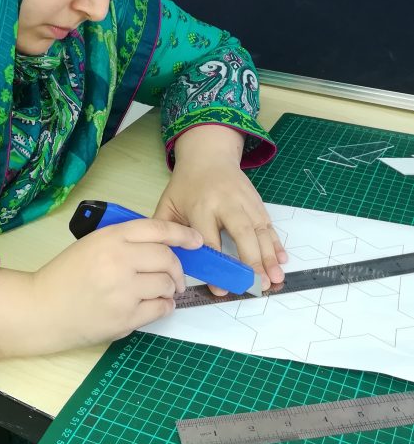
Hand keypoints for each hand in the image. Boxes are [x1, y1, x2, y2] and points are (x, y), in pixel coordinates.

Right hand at [0, 219, 202, 360]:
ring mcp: (123, 290)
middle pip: (167, 258)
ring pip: (166, 284)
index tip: (196, 241)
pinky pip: (160, 309)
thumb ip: (123, 241)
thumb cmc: (64, 276)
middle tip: (175, 276)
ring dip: (168, 289)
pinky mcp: (124, 317)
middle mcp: (119, 260)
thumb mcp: (91, 244)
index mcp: (110, 237)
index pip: (157, 229)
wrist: (40, 308)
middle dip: (177, 268)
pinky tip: (154, 305)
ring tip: (157, 292)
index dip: (182, 234)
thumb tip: (162, 246)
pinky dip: (163, 307)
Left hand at [153, 126, 286, 293]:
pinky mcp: (256, 203)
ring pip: (259, 230)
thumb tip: (161, 259)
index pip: (209, 240)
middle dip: (251, 260)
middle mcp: (226, 203)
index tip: (220, 288)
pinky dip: (276, 243)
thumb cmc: (187, 184)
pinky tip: (282, 259)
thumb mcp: (168, 203)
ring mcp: (245, 202)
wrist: (209, 155)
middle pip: (241, 233)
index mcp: (201, 206)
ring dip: (269, 256)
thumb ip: (164, 230)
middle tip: (257, 285)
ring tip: (275, 279)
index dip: (215, 265)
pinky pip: (269, 224)